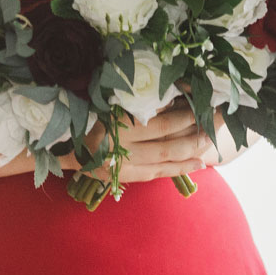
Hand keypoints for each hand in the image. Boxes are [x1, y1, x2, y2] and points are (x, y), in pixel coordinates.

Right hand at [66, 101, 222, 184]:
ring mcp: (121, 164)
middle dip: (192, 132)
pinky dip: (180, 168)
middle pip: (164, 140)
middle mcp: (117, 146)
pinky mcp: (123, 177)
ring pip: (164, 158)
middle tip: (213, 124)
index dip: (181, 115)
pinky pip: (157, 173)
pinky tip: (198, 163)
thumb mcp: (106, 104)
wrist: (62, 148)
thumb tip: (172, 97)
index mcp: (112, 123)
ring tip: (209, 142)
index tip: (200, 106)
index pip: (156, 122)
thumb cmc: (84, 118)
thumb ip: (135, 103)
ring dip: (190, 150)